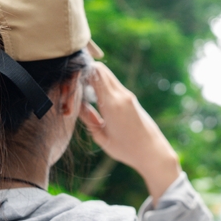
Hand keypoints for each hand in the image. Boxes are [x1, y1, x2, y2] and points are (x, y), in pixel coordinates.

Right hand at [79, 62, 180, 202]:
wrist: (152, 152)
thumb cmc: (126, 149)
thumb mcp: (101, 136)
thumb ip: (87, 117)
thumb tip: (75, 105)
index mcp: (112, 103)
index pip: (94, 73)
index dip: (78, 74)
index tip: (68, 86)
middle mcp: (121, 95)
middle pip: (100, 69)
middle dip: (84, 73)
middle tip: (73, 88)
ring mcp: (128, 95)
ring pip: (107, 75)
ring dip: (93, 78)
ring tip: (83, 94)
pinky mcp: (131, 99)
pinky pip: (113, 84)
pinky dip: (102, 85)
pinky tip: (95, 98)